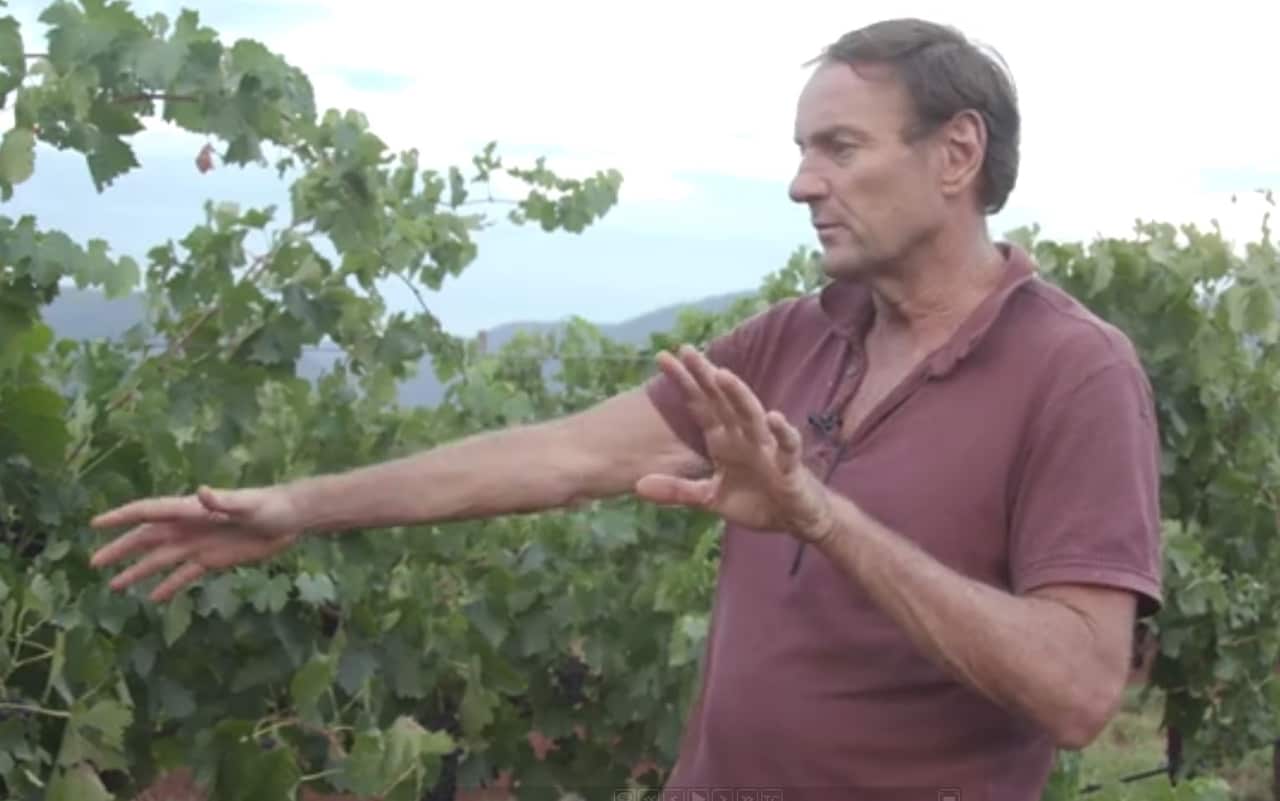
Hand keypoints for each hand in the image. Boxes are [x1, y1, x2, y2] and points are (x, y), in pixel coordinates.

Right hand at [90, 485, 304, 601]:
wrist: (291, 520)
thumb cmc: (269, 506)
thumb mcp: (247, 504)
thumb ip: (223, 501)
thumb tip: (201, 493)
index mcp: (191, 510)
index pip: (149, 512)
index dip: (122, 517)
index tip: (96, 524)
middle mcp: (189, 527)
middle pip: (147, 538)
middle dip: (121, 549)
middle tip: (94, 563)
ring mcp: (199, 544)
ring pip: (161, 559)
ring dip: (138, 571)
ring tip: (115, 587)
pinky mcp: (212, 559)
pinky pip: (184, 574)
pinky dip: (169, 585)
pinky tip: (154, 598)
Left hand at [635, 345, 835, 542]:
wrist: (793, 518)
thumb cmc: (754, 500)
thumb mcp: (709, 498)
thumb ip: (677, 490)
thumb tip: (638, 485)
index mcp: (723, 439)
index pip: (700, 404)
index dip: (683, 381)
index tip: (662, 357)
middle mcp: (743, 435)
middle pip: (722, 400)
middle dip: (706, 375)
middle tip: (686, 350)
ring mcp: (767, 447)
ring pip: (752, 414)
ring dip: (739, 395)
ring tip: (722, 375)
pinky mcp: (789, 465)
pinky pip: (787, 445)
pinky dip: (782, 433)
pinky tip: (774, 418)